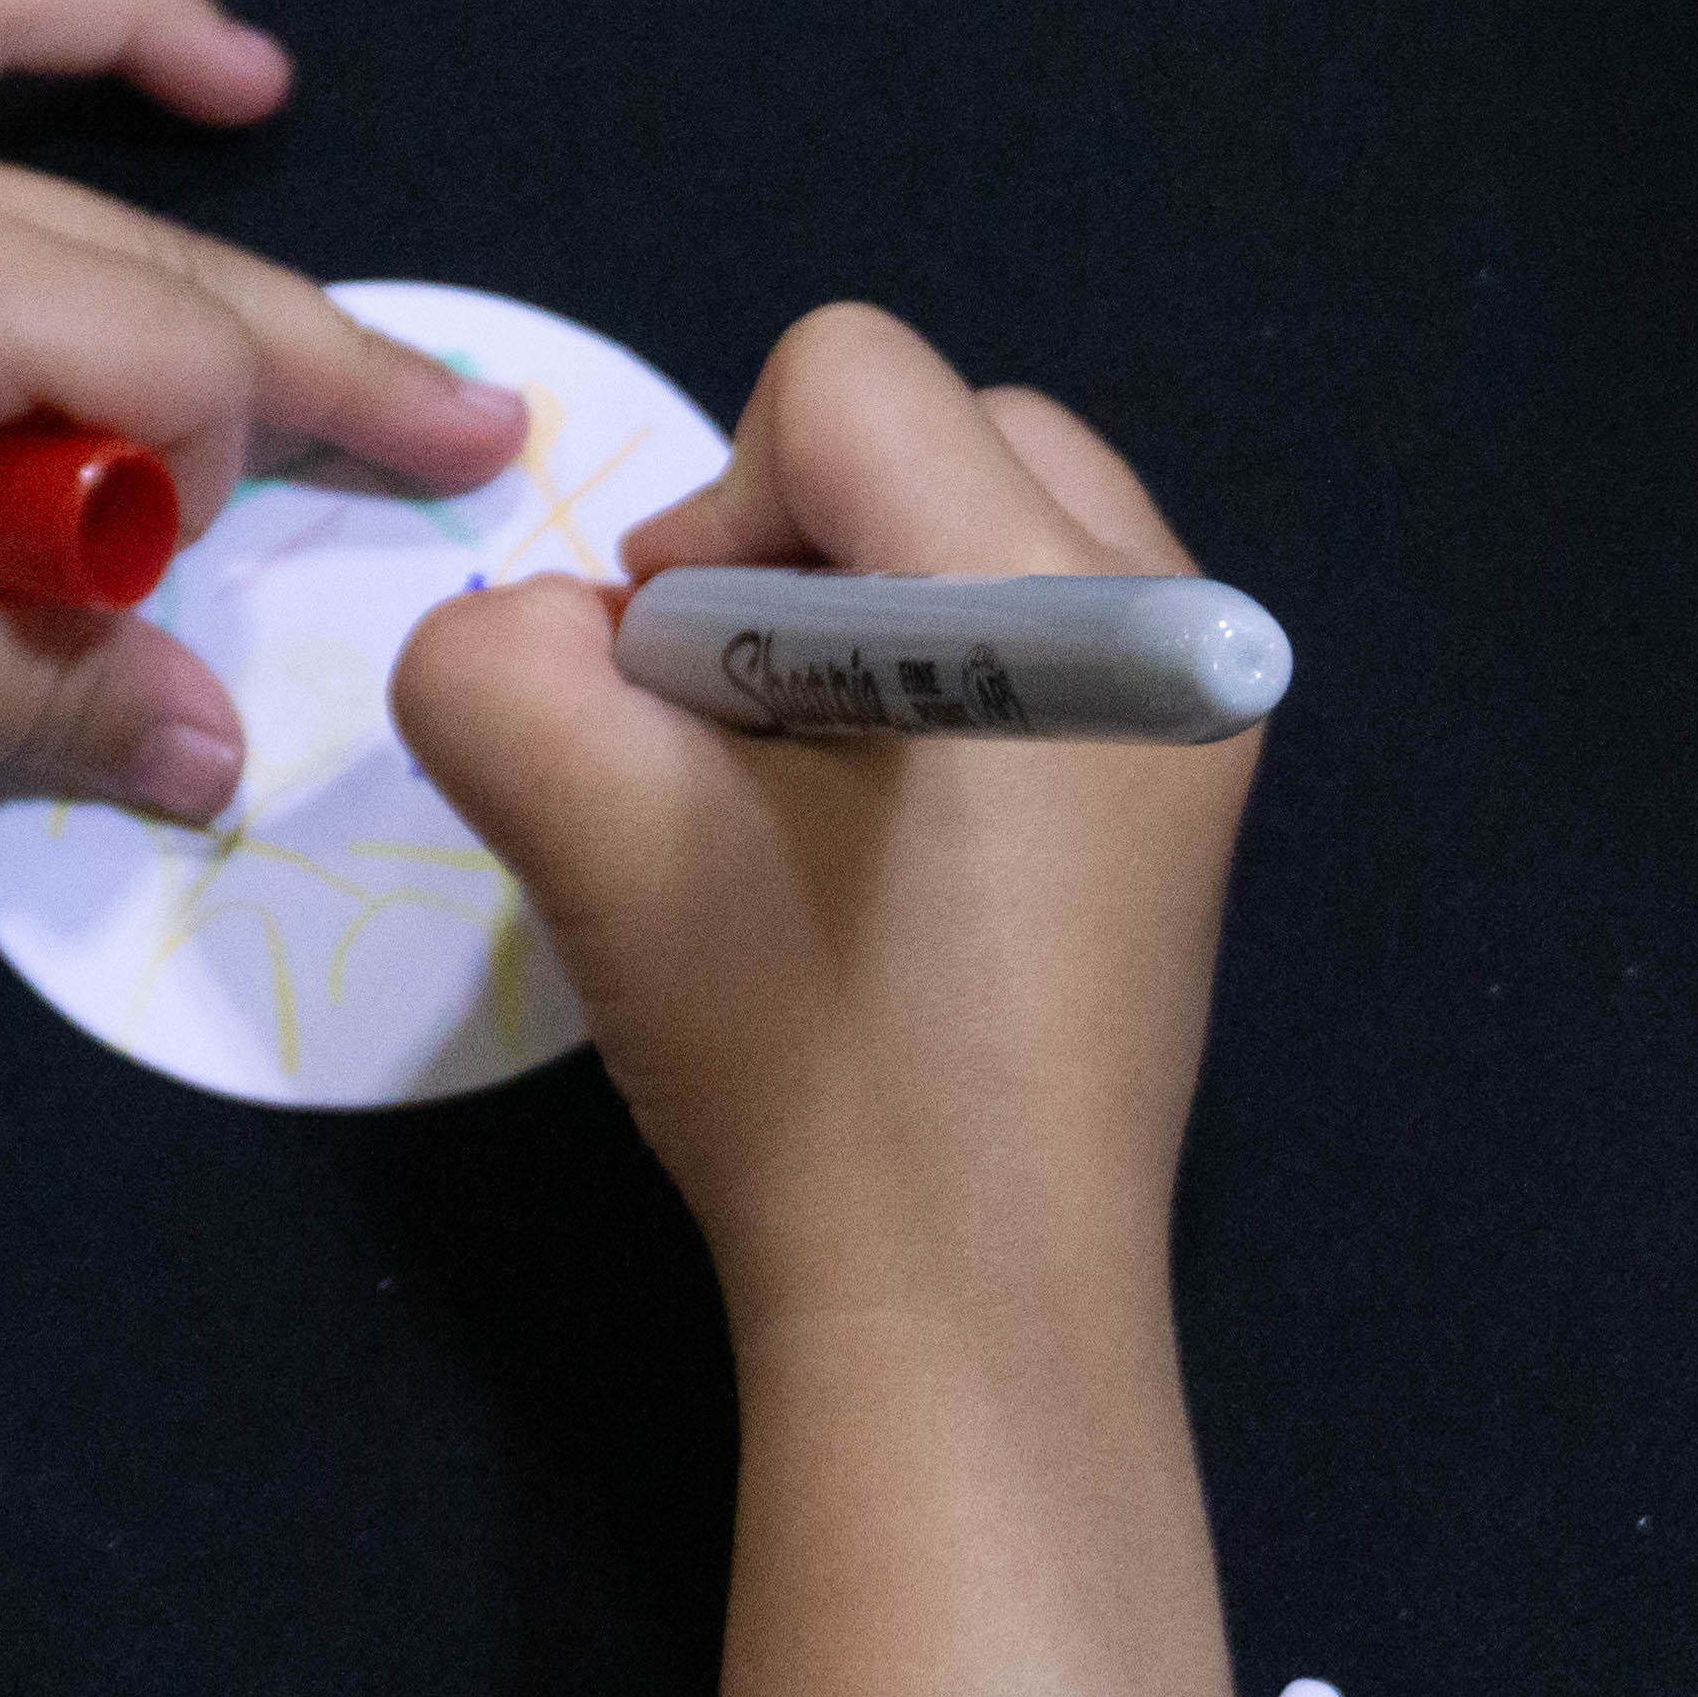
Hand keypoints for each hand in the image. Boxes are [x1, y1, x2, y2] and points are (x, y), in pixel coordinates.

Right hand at [392, 306, 1255, 1345]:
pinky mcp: (1183, 786)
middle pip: (926, 423)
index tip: (688, 705)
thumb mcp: (597, 830)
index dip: (710, 518)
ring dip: (853, 613)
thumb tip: (559, 629)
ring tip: (811, 803)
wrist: (961, 1315)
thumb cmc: (800, 1062)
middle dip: (790, 550)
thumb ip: (496, 660)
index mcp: (1073, 600)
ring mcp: (1201, 706)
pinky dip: (926, 676)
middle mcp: (1180, 617)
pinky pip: (1030, 621)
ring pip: (975, 516)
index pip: (839, 381)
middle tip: (740, 749)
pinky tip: (882, 847)